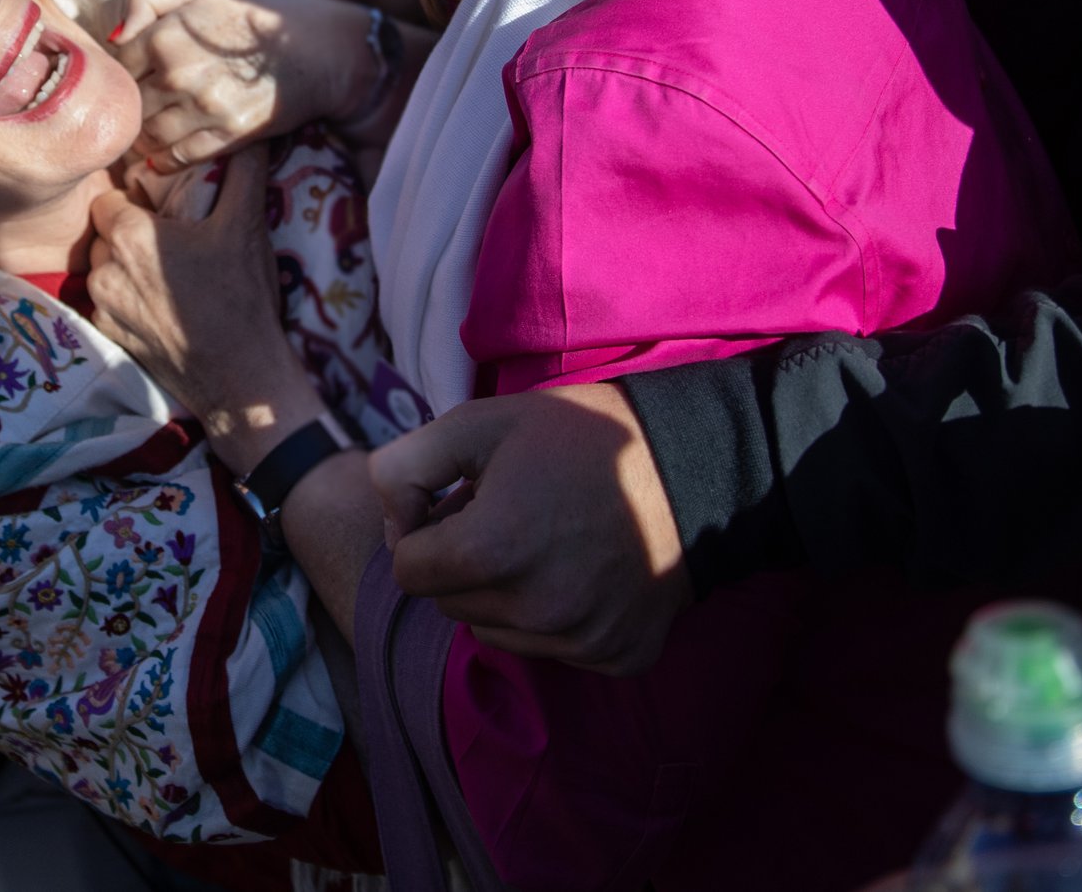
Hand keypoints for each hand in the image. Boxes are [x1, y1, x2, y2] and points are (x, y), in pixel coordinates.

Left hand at [87, 141, 325, 467]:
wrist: (241, 377)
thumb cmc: (243, 296)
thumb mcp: (247, 225)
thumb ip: (244, 170)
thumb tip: (249, 134)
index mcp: (130, 234)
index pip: (109, 198)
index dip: (134, 201)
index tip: (162, 212)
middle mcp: (104, 268)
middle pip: (103, 234)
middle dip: (129, 233)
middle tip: (171, 243)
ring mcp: (101, 306)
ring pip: (102, 268)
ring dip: (125, 268)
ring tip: (167, 277)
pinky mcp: (105, 337)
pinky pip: (105, 303)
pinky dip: (125, 301)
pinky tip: (160, 307)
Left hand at [111, 0, 377, 166]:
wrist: (313, 49)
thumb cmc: (248, 16)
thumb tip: (113, 37)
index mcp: (165, 35)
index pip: (118, 66)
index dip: (123, 72)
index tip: (136, 75)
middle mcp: (179, 74)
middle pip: (130, 104)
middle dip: (131, 107)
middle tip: (140, 107)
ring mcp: (204, 108)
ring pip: (149, 136)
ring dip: (144, 137)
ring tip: (150, 129)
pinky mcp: (226, 136)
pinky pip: (177, 159)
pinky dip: (164, 160)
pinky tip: (165, 152)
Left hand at [371, 385, 689, 672]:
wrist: (692, 463)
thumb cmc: (577, 437)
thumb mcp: (476, 423)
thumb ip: (403, 469)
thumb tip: (390, 532)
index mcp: (491, 551)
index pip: (407, 571)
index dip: (422, 531)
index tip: (459, 504)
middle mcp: (534, 611)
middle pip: (449, 604)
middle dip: (460, 562)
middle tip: (506, 514)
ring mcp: (580, 641)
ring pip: (494, 631)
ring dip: (502, 593)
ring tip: (544, 539)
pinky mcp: (617, 657)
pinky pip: (552, 651)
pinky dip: (554, 618)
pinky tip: (584, 571)